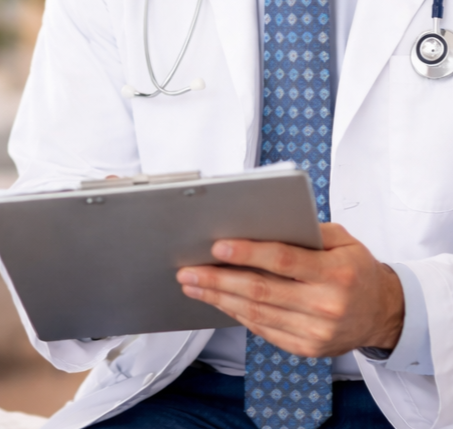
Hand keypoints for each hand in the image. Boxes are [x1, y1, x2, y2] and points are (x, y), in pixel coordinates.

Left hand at [176, 222, 404, 356]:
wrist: (384, 313)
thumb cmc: (356, 268)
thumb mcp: (343, 239)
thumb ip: (306, 230)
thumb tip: (258, 222)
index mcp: (335, 274)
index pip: (283, 261)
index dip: (248, 253)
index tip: (217, 246)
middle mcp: (325, 306)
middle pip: (261, 291)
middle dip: (218, 279)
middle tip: (187, 270)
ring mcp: (315, 332)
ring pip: (256, 313)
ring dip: (218, 298)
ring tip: (192, 284)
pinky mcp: (306, 348)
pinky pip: (262, 330)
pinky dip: (236, 314)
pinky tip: (217, 301)